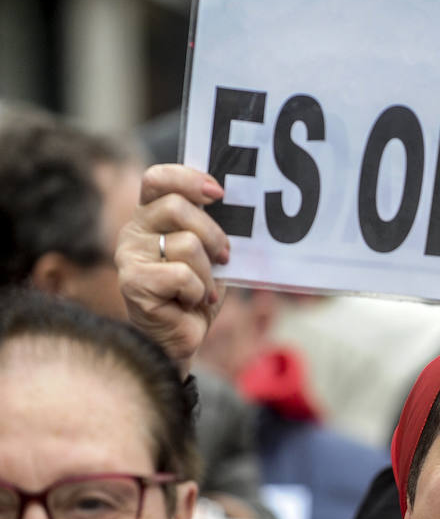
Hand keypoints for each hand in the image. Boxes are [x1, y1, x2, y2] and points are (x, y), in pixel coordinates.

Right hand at [115, 164, 230, 376]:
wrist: (181, 339)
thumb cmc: (195, 293)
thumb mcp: (207, 253)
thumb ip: (209, 226)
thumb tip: (231, 202)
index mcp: (149, 216)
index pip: (157, 179)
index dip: (187, 179)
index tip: (218, 193)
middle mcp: (132, 231)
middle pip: (177, 208)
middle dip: (213, 235)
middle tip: (223, 257)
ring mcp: (128, 257)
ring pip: (187, 245)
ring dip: (207, 273)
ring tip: (202, 290)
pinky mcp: (133, 283)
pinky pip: (183, 276)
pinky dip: (198, 293)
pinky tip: (190, 302)